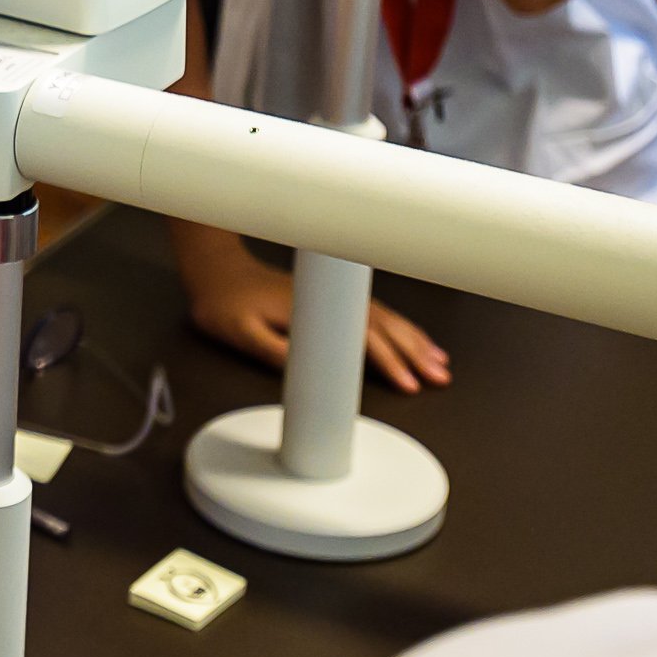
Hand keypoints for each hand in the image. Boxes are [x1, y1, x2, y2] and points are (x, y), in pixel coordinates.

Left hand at [186, 245, 449, 393]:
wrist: (217, 272)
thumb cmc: (225, 305)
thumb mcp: (242, 334)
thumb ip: (274, 351)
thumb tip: (310, 371)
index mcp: (313, 312)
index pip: (361, 340)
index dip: (388, 363)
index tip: (409, 385)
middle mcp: (330, 302)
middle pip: (383, 329)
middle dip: (414, 355)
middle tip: (438, 379)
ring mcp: (334, 298)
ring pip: (386, 320)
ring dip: (415, 341)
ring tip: (440, 365)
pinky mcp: (332, 297)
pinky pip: (376, 313)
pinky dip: (400, 327)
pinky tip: (414, 340)